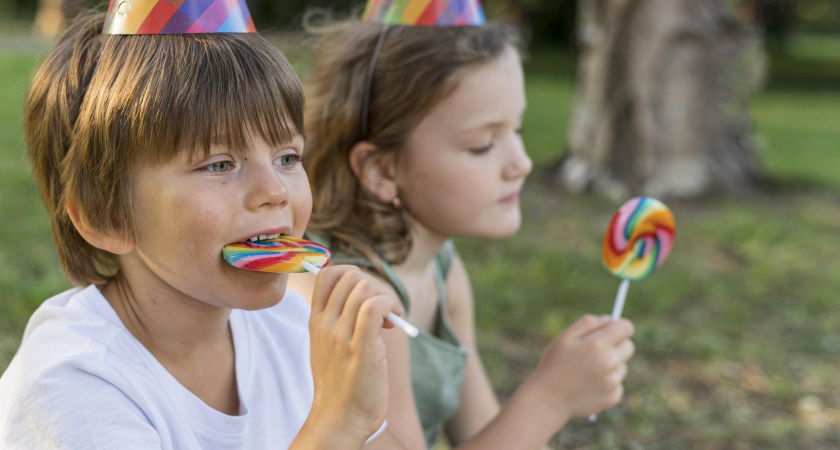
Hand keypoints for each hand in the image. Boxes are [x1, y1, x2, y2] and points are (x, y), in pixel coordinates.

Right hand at [306, 265, 403, 443]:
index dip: (353, 274)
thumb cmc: (343, 384)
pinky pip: (374, 306)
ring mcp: (340, 335)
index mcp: (316, 321)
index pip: (327, 273)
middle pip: (350, 275)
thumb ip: (340, 321)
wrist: (341, 419)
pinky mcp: (361, 347)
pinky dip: (390, 305)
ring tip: (392, 319)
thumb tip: (369, 296)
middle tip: (385, 309)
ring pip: (364, 287)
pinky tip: (396, 322)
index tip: (368, 295)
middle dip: (375, 285)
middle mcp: (325, 324)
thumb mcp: (330, 346)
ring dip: (387, 297)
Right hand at [527, 315, 634, 421]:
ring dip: (611, 365)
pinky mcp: (613, 397)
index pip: (625, 328)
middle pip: (629, 346)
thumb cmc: (554, 364)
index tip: (613, 329)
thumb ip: (587, 323)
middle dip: (617, 344)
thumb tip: (610, 319)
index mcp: (597, 345)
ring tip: (588, 371)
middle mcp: (609, 363)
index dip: (619, 326)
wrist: (548, 400)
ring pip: (622, 366)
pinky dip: (608, 383)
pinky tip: (589, 385)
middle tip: (598, 350)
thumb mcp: (564, 337)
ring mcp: (612, 382)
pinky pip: (617, 384)